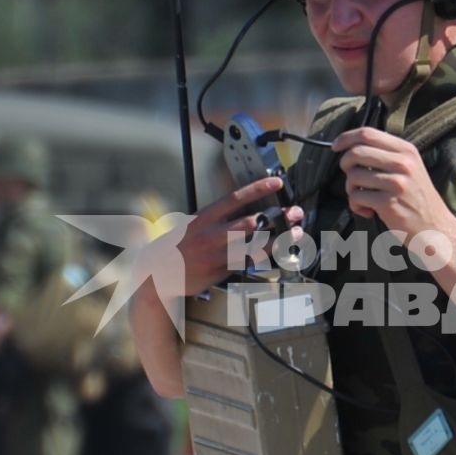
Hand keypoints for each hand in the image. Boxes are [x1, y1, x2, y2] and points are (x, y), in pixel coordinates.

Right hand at [163, 177, 302, 296]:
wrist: (158, 272)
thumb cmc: (178, 246)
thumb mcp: (192, 224)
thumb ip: (217, 218)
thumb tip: (246, 211)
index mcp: (204, 216)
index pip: (235, 198)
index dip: (258, 188)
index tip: (277, 181)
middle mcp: (211, 233)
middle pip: (251, 222)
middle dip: (277, 215)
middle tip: (295, 212)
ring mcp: (216, 253)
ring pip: (254, 244)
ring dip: (279, 238)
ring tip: (297, 233)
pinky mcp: (220, 271)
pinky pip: (248, 262)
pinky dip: (265, 257)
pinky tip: (280, 252)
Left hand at [333, 128, 453, 237]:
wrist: (435, 228)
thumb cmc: (417, 199)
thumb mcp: (411, 168)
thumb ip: (387, 155)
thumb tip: (352, 147)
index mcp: (406, 150)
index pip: (368, 133)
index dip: (346, 137)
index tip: (336, 146)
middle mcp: (403, 163)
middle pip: (356, 152)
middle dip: (345, 164)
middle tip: (351, 177)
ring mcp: (396, 183)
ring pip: (353, 176)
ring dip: (351, 189)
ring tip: (363, 198)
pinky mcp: (388, 203)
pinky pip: (356, 197)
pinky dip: (355, 206)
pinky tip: (367, 211)